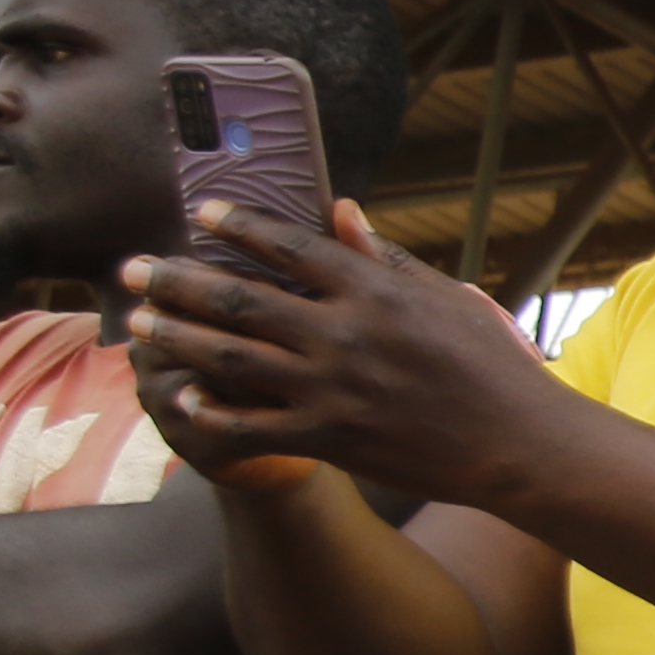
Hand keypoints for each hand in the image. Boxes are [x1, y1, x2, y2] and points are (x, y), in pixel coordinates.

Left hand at [122, 203, 541, 499]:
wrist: (520, 444)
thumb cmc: (492, 366)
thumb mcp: (446, 298)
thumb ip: (385, 257)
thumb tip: (340, 210)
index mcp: (376, 293)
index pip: (291, 246)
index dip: (239, 227)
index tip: (201, 213)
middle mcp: (346, 336)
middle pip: (242, 300)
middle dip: (178, 281)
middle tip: (134, 269)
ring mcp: (333, 390)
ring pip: (233, 358)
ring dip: (178, 338)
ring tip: (140, 324)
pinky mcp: (330, 438)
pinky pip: (253, 425)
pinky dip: (214, 413)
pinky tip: (183, 399)